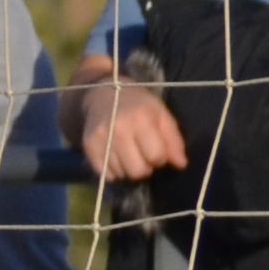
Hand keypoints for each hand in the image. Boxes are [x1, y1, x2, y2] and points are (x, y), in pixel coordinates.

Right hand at [69, 74, 189, 183]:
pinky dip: (114, 170)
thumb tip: (181, 164)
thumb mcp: (162, 115)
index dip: (161, 157)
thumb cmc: (139, 106)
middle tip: (143, 154)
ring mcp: (100, 138)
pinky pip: (105, 174)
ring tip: (130, 153)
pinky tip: (117, 157)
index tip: (158, 149)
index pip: (157, 156)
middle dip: (146, 166)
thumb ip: (174, 140)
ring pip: (122, 174)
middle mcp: (118, 129)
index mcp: (141, 119)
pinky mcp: (88, 145)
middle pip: (138, 171)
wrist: (102, 95)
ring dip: (129, 168)